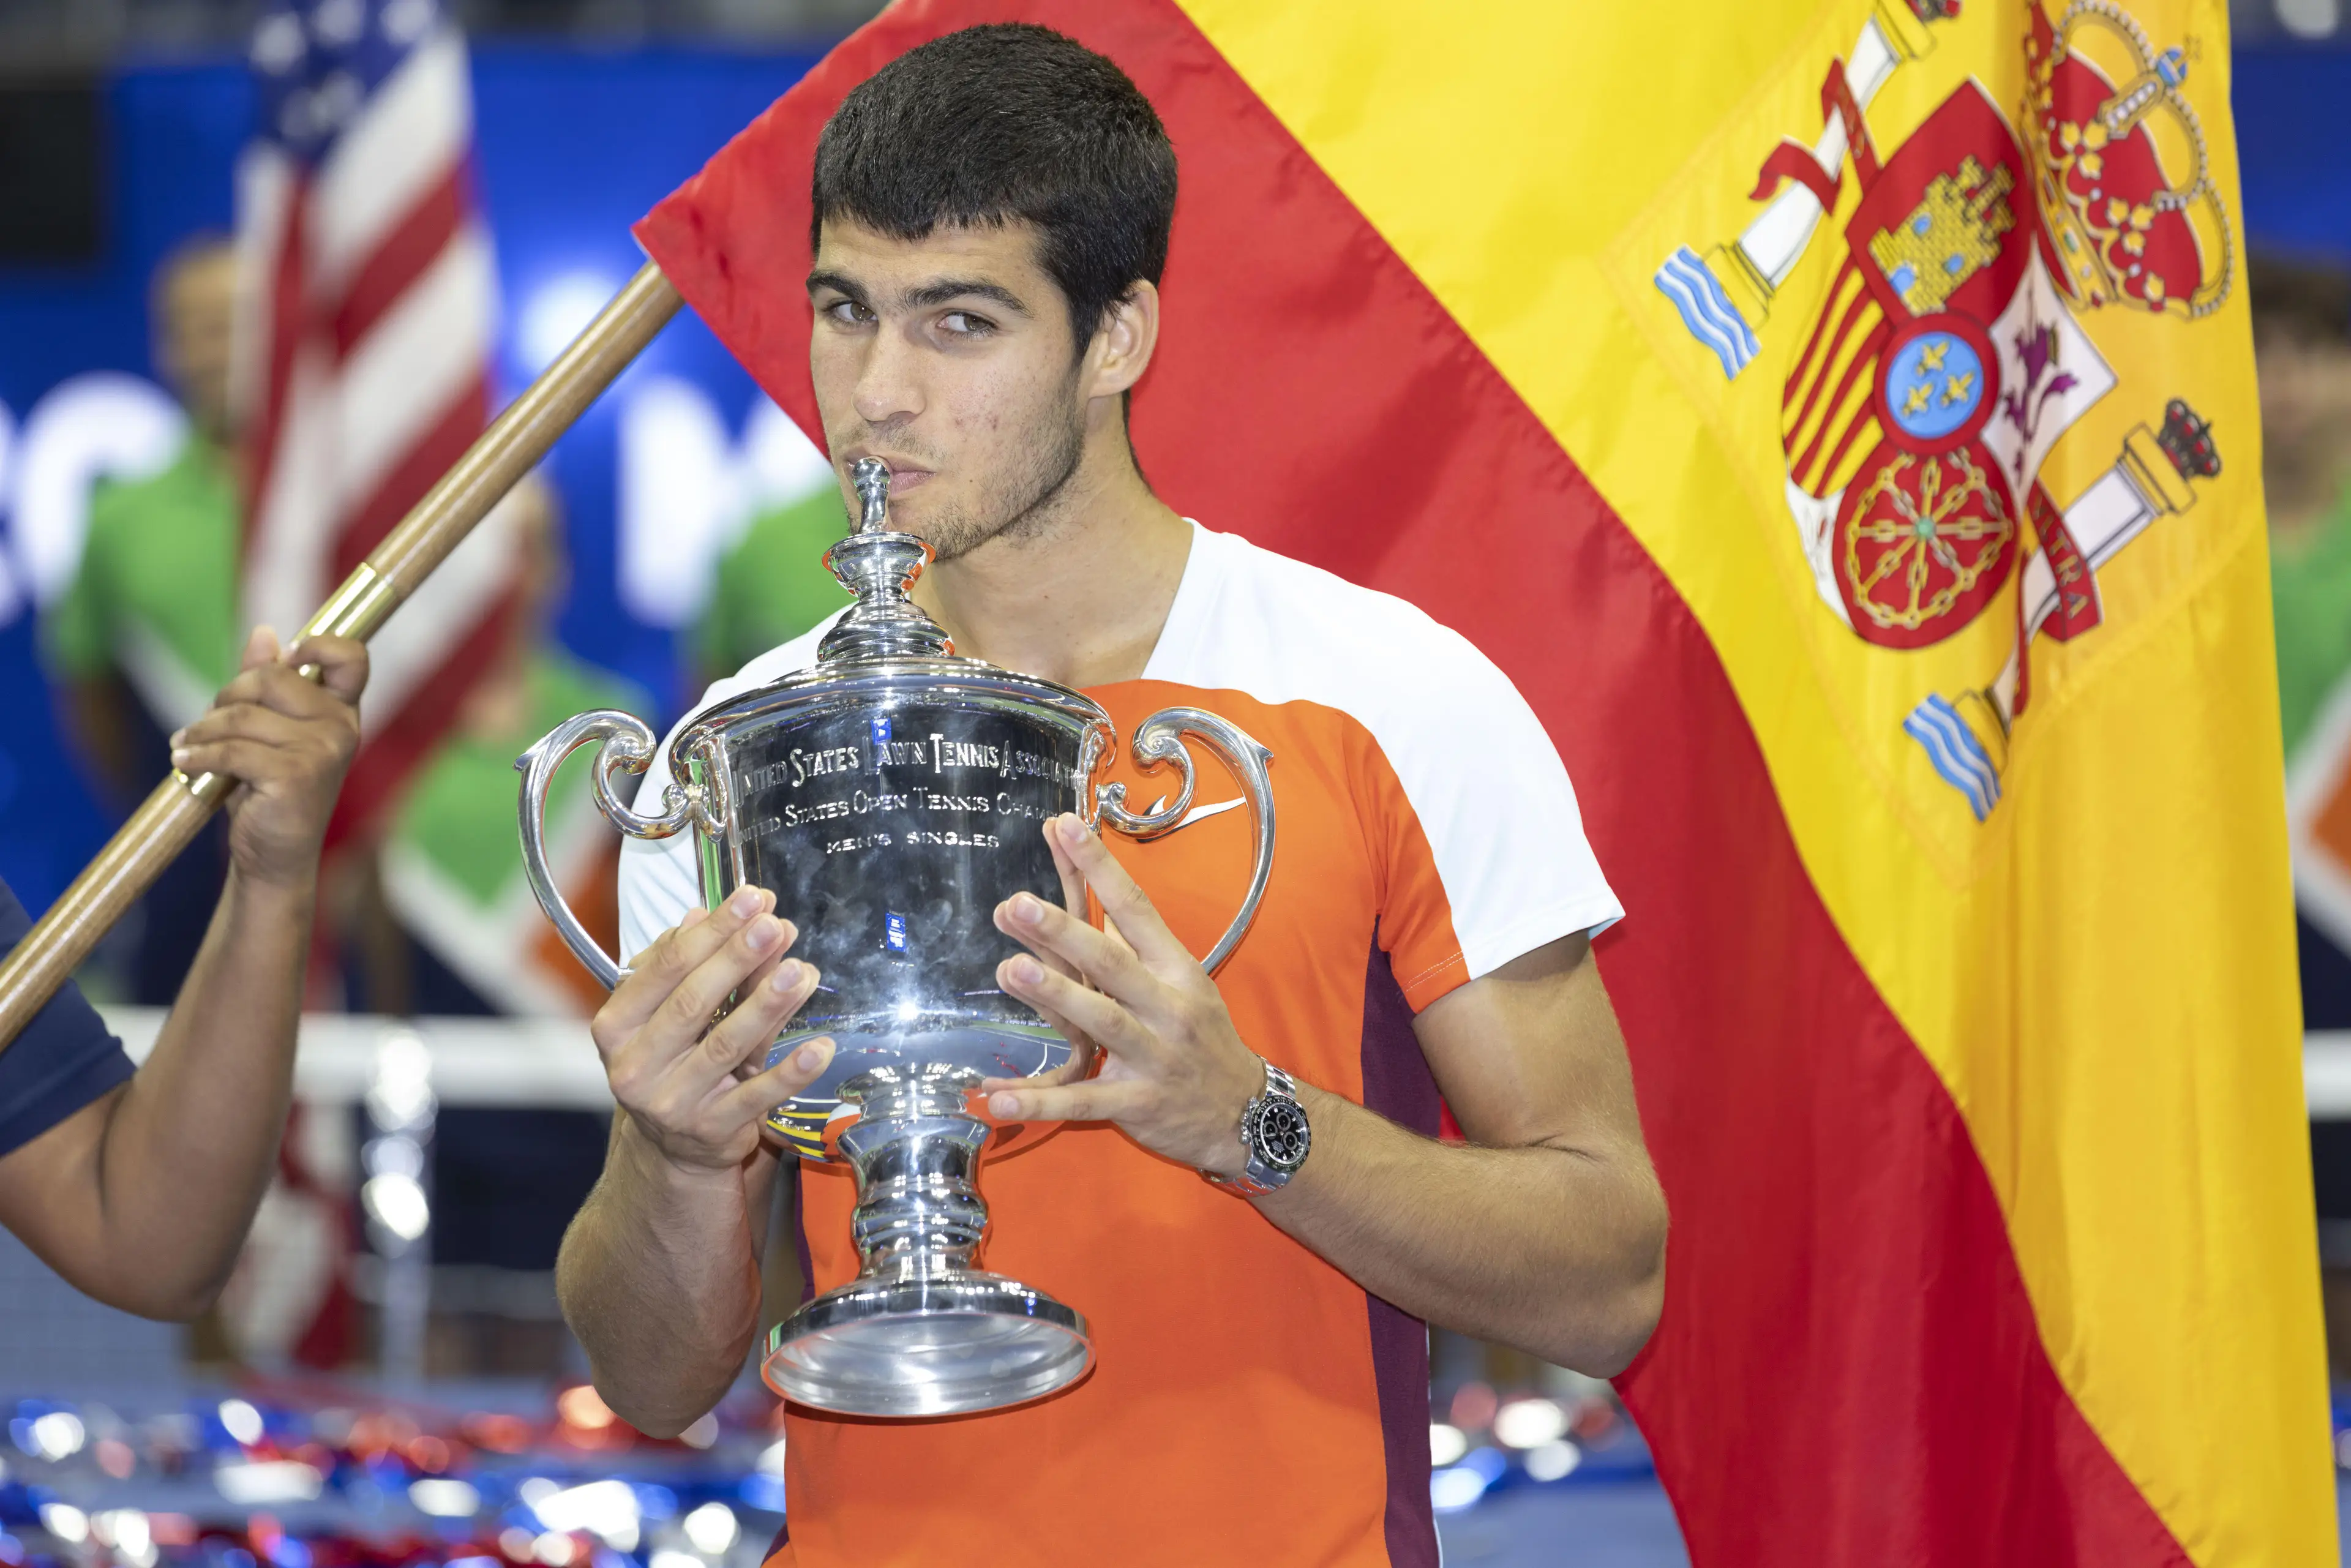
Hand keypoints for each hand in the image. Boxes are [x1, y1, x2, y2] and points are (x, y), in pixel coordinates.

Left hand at [170, 627, 366, 888]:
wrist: (274, 856)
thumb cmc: (269, 791)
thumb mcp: (269, 731)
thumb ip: (268, 683)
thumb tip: (264, 632)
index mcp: (342, 711)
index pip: (351, 658)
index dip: (318, 644)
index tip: (286, 657)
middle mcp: (341, 727)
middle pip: (270, 678)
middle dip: (226, 696)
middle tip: (205, 724)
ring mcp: (323, 750)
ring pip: (242, 715)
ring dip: (202, 730)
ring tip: (185, 746)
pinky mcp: (296, 775)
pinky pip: (231, 748)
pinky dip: (198, 755)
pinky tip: (183, 763)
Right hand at [590, 886, 831, 1174]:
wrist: (674, 1144)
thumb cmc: (673, 1058)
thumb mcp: (668, 1011)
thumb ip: (686, 965)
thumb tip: (700, 914)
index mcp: (617, 1026)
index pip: (666, 968)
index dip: (711, 931)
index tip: (752, 899)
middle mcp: (636, 1066)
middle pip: (693, 1003)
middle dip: (738, 959)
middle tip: (774, 926)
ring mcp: (672, 1102)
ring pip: (726, 1044)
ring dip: (768, 1005)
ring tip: (800, 971)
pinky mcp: (713, 1129)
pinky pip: (758, 1096)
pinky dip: (791, 1072)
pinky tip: (820, 1047)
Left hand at [982, 814, 1264, 1177]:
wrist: (1244, 1113)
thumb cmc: (1202, 1036)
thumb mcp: (1183, 982)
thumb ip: (1135, 944)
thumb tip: (1092, 892)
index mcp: (1177, 969)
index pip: (1137, 909)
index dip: (1101, 867)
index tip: (1067, 825)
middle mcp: (1167, 1007)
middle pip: (1113, 963)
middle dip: (1065, 932)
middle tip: (1019, 903)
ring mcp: (1153, 1056)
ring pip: (1100, 1022)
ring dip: (1055, 996)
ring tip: (1010, 970)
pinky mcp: (1136, 1103)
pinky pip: (1082, 1102)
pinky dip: (1039, 1104)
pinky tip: (997, 1099)